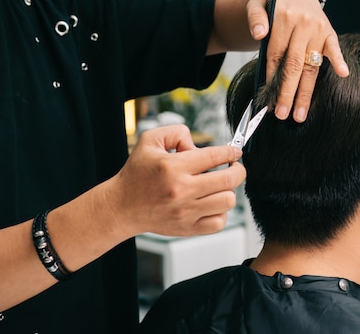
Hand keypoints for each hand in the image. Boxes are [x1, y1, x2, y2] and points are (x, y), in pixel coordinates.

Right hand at [105, 125, 245, 236]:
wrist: (122, 206)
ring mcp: (186, 212)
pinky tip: (211, 203)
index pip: (215, 156)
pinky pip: (219, 222)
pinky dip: (220, 212)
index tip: (235, 152)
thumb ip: (176, 133)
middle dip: (237, 170)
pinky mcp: (188, 228)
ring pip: (228, 201)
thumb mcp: (149, 141)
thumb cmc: (137, 173)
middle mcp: (181, 190)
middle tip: (234, 167)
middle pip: (229, 180)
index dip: (231, 152)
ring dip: (228, 191)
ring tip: (218, 187)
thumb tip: (198, 145)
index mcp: (173, 167)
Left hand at [247, 0, 348, 122]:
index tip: (268, 99)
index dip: (272, 78)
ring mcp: (318, 29)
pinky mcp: (329, 32)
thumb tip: (258, 34)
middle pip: (294, 65)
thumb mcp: (257, 5)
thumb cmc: (274, 5)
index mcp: (283, 18)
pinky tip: (343, 74)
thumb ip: (255, 18)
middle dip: (287, 93)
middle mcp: (302, 24)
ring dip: (306, 92)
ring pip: (311, 66)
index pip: (276, 55)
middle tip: (282, 114)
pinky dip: (339, 60)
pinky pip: (334, 49)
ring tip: (300, 114)